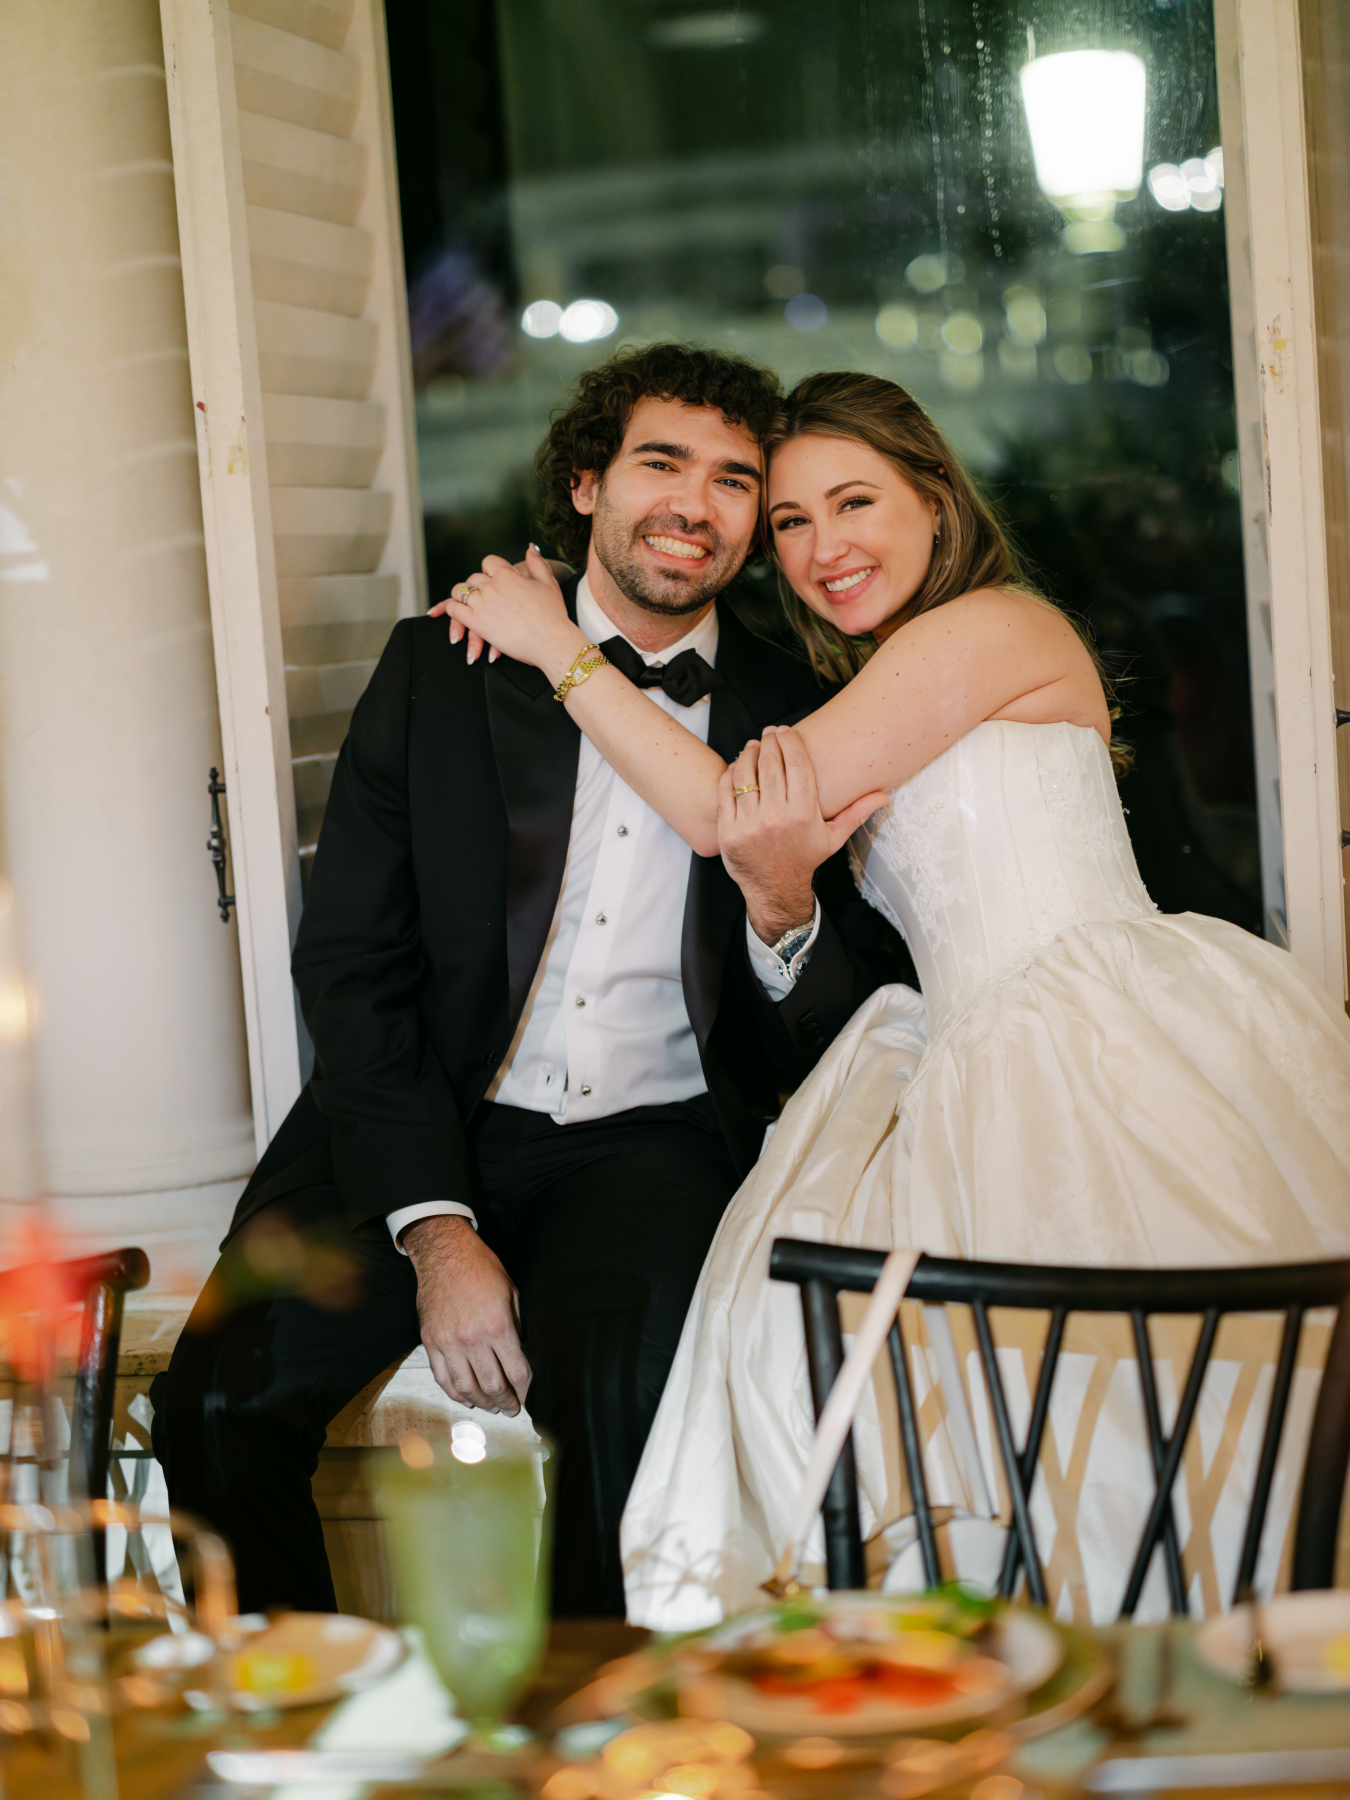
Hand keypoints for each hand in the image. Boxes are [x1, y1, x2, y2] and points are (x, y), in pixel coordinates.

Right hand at [402, 1215, 530, 1413]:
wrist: (444, 1254)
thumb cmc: (480, 1268)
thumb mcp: (510, 1293)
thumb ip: (516, 1326)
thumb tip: (520, 1354)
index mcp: (498, 1325)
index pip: (517, 1372)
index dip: (525, 1391)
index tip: (528, 1397)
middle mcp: (473, 1338)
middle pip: (493, 1386)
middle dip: (506, 1402)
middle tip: (511, 1407)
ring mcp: (449, 1342)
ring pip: (466, 1388)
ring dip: (482, 1403)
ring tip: (492, 1407)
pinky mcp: (431, 1342)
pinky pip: (442, 1378)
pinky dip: (455, 1393)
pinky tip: (466, 1397)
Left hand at [429, 547, 581, 676]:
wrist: (551, 641)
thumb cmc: (553, 615)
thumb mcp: (549, 583)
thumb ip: (537, 563)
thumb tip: (530, 548)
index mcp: (508, 574)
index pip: (488, 562)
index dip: (490, 570)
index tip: (493, 578)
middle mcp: (492, 586)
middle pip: (473, 578)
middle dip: (476, 585)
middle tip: (481, 596)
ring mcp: (482, 603)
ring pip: (459, 591)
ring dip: (461, 596)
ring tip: (465, 603)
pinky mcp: (476, 622)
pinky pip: (454, 609)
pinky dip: (450, 609)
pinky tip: (454, 612)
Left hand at [718, 726, 887, 942]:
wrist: (775, 889)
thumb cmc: (804, 859)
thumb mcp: (833, 838)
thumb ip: (856, 813)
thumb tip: (884, 796)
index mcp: (803, 814)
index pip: (797, 763)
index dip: (790, 741)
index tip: (787, 731)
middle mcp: (776, 817)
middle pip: (770, 764)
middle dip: (769, 742)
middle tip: (769, 733)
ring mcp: (750, 824)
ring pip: (746, 774)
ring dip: (748, 753)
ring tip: (753, 745)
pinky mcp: (730, 830)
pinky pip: (726, 792)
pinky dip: (730, 774)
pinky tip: (738, 766)